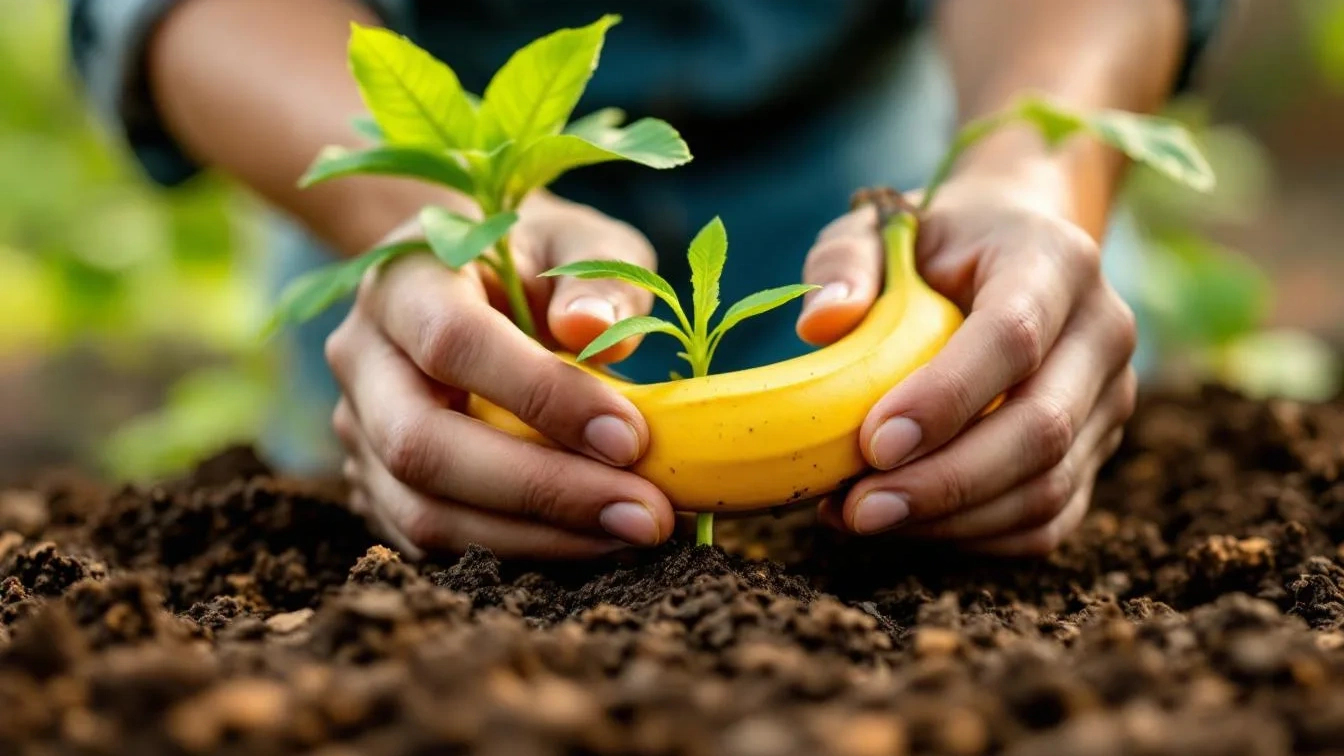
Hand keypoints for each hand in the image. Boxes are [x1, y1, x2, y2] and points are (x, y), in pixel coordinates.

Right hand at [325, 192, 674, 559]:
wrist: (467, 281)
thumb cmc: (536, 258)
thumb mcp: (578, 240)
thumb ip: (596, 274)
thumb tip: (590, 328)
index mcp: (403, 279)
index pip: (454, 343)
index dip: (541, 397)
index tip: (631, 438)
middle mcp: (361, 356)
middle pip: (421, 444)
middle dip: (542, 490)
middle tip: (645, 514)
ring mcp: (357, 427)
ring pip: (422, 510)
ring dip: (536, 538)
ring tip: (633, 534)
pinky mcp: (374, 483)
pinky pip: (431, 541)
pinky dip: (517, 552)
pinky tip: (593, 541)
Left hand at [797, 175, 1137, 555]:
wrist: (1013, 246)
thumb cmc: (933, 243)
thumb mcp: (879, 229)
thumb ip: (845, 263)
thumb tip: (819, 324)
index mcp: (1054, 259)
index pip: (1012, 337)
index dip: (945, 398)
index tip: (872, 443)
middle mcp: (1101, 330)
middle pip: (1040, 427)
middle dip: (945, 481)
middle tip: (859, 508)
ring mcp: (1110, 397)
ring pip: (1048, 487)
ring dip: (952, 519)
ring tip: (861, 516)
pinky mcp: (1096, 449)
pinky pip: (1047, 519)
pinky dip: (973, 536)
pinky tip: (905, 524)